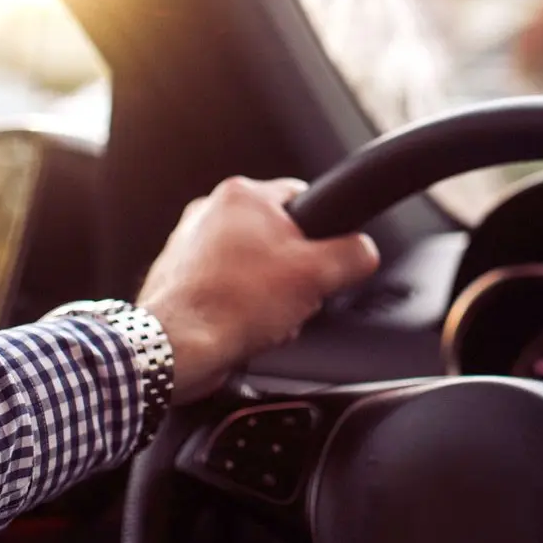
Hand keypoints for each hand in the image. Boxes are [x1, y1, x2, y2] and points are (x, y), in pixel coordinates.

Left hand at [137, 177, 379, 403]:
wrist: (178, 347)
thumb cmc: (232, 305)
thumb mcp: (317, 275)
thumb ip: (353, 255)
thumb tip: (364, 252)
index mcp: (242, 195)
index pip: (302, 198)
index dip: (322, 234)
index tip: (323, 261)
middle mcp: (210, 211)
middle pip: (279, 238)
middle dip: (293, 273)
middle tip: (294, 296)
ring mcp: (190, 244)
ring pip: (255, 266)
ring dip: (270, 294)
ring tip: (266, 317)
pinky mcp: (181, 277)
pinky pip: (229, 288)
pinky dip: (242, 307)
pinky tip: (246, 326)